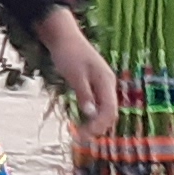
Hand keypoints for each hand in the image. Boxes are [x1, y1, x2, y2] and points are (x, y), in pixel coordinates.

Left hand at [38, 12, 121, 132]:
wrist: (63, 36)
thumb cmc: (68, 54)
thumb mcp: (75, 76)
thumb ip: (84, 95)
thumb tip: (92, 115)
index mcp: (106, 81)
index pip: (110, 110)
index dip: (99, 126)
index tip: (84, 135)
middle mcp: (108, 83)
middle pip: (110, 111)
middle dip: (98, 127)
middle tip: (81, 138)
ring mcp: (103, 83)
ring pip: (105, 108)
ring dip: (96, 122)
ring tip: (82, 133)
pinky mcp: (95, 82)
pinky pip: (99, 102)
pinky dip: (93, 113)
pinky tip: (83, 120)